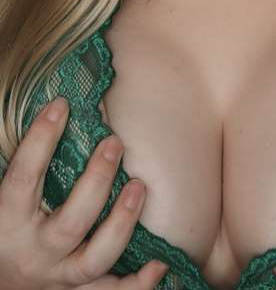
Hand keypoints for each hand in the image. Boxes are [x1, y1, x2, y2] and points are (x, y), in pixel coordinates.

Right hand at [0, 96, 167, 289]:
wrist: (1, 280)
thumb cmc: (8, 224)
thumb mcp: (7, 197)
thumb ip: (29, 165)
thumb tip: (56, 109)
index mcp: (9, 219)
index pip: (24, 175)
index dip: (41, 139)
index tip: (62, 104)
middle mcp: (35, 251)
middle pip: (71, 222)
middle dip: (97, 181)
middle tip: (114, 143)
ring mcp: (59, 276)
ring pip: (95, 259)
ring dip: (122, 223)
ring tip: (139, 187)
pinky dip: (139, 284)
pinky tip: (160, 264)